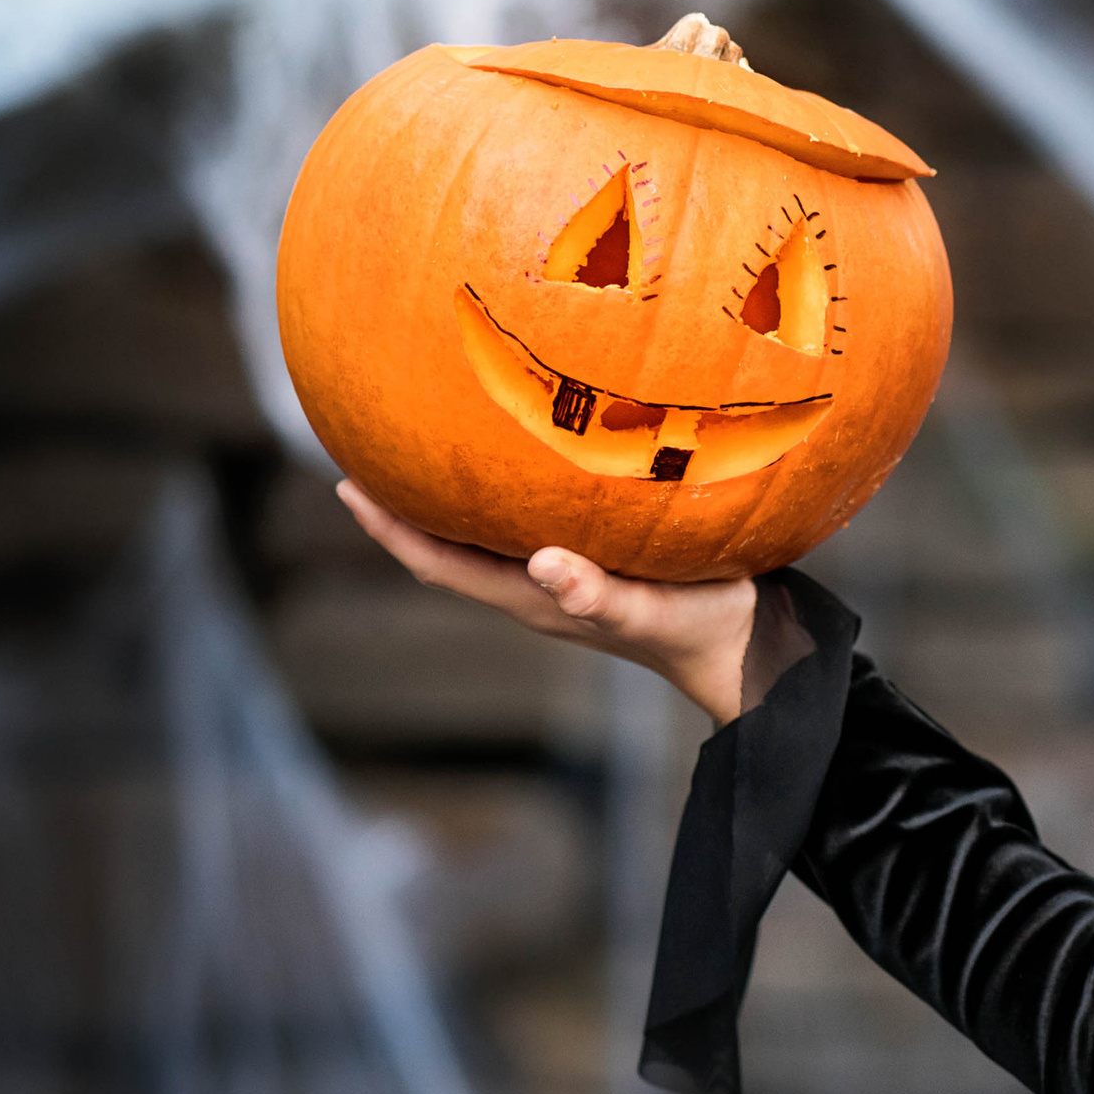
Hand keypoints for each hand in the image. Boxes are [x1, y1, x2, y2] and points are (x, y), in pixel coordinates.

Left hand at [335, 482, 758, 728]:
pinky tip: (506, 460)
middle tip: (364, 450)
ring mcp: (559, 576)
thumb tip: (543, 563)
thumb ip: (597, 596)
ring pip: (478, 538)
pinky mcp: (590, 559)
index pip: (439, 564)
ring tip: (418, 448)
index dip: (390, 530)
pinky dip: (495, 495)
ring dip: (442, 502)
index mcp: (533, 598)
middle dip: (401, 509)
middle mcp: (534, 586)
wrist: (747, 644)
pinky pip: (519, 525)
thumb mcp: (653, 609)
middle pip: (444, 549)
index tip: (347, 485)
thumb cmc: (701, 626)